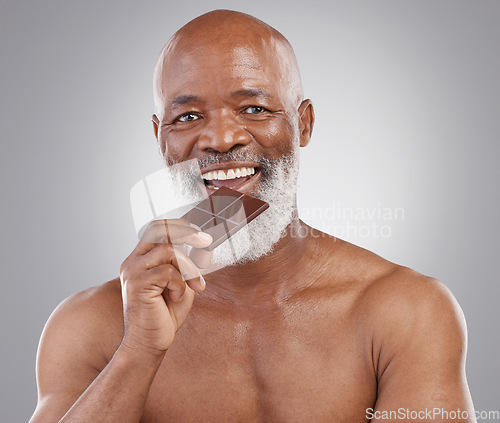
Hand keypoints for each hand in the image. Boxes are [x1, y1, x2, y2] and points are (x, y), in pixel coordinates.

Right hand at [119, 219, 212, 355]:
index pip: (156, 229)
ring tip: (193, 287)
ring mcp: (132, 271)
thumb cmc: (164, 316)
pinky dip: (180, 284)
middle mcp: (133, 262)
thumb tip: (202, 243)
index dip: (179, 225)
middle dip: (185, 231)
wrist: (149, 344)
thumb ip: (185, 264)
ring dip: (188, 268)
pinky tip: (176, 299)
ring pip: (169, 251)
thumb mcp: (181, 283)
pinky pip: (169, 272)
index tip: (200, 233)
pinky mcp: (137, 283)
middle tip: (206, 240)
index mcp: (140, 260)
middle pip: (158, 229)